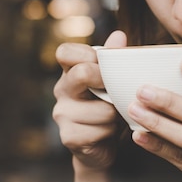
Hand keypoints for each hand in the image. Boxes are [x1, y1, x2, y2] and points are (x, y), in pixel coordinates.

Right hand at [52, 30, 127, 170]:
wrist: (100, 145)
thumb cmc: (107, 105)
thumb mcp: (111, 80)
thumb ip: (113, 58)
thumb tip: (119, 35)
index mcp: (69, 72)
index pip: (65, 52)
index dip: (88, 54)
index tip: (104, 65)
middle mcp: (61, 90)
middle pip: (82, 73)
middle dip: (108, 82)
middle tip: (117, 91)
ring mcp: (62, 114)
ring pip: (101, 108)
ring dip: (115, 113)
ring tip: (115, 115)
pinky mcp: (69, 136)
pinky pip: (100, 129)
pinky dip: (111, 131)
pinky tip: (108, 131)